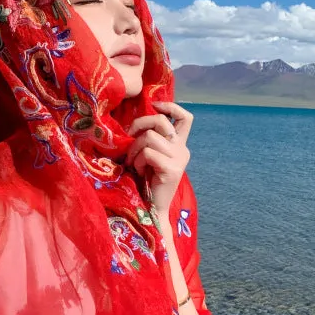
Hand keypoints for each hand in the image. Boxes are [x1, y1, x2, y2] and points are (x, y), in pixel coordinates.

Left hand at [126, 101, 192, 217]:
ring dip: (135, 149)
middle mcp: (182, 149)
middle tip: (129, 139)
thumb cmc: (146, 180)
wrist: (152, 208)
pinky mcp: (172, 169)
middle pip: (160, 121)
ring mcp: (179, 159)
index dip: (169, 106)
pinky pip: (148, 153)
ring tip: (135, 163)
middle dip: (139, 125)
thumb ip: (151, 138)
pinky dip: (138, 161)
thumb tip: (136, 121)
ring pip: (149, 137)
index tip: (154, 106)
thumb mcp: (150, 155)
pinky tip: (139, 172)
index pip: (185, 117)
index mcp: (179, 144)